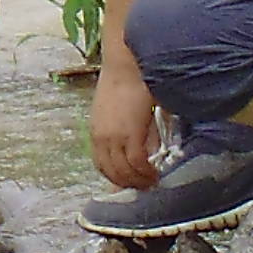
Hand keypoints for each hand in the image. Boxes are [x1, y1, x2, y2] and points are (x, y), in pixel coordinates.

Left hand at [89, 43, 159, 189]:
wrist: (127, 64)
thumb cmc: (125, 82)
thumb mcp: (117, 112)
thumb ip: (124, 132)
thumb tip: (140, 149)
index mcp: (96, 133)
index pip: (102, 166)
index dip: (116, 179)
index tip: (130, 183)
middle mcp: (102, 138)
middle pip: (113, 174)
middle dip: (130, 185)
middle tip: (145, 188)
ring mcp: (114, 138)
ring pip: (126, 172)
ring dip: (140, 181)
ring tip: (153, 182)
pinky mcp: (130, 135)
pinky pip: (138, 163)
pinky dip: (147, 172)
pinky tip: (155, 174)